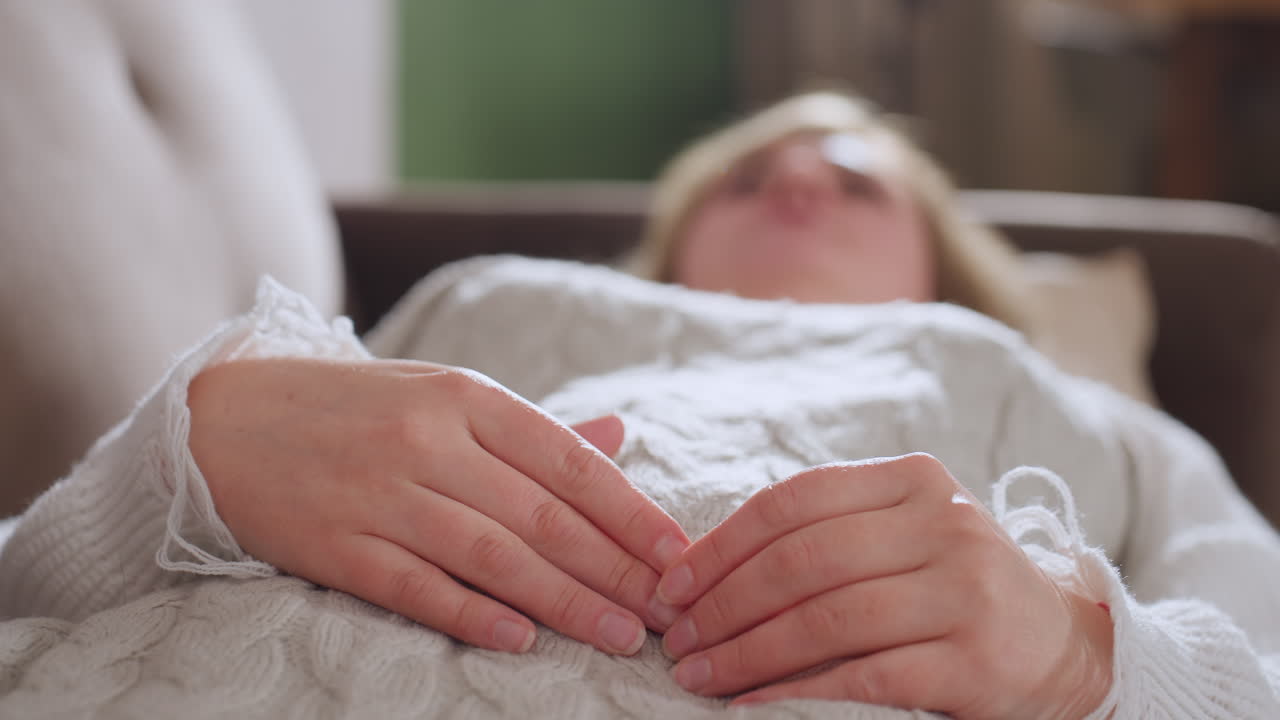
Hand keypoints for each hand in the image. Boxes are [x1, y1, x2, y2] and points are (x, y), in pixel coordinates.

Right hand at [187, 357, 689, 654]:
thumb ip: (530, 428)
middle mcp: (427, 439)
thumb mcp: (444, 395)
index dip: (630, 510)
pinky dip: (470, 613)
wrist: (227, 418)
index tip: (677, 553)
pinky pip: (414, 585)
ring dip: (563, 600)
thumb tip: (618, 436)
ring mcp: (379, 493)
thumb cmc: (356, 408)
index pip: (568, 458)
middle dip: (613, 568)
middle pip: (540, 514)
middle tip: (664, 611)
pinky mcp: (335, 544)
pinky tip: (521, 638)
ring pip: (490, 553)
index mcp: (465, 397)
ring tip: (618, 634)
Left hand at [653, 453, 1112, 718]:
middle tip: (677, 638)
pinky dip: (796, 692)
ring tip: (699, 675)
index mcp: (916, 481)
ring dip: (747, 651)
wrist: (1064, 651)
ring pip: (827, 618)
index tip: (672, 583)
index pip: (795, 501)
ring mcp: (967, 591)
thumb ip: (826, 533)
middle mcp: (946, 525)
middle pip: (803, 560)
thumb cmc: (954, 589)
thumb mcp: (903, 536)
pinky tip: (751, 703)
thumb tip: (703, 566)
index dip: (722, 543)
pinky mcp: (977, 661)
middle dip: (723, 603)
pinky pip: (864, 676)